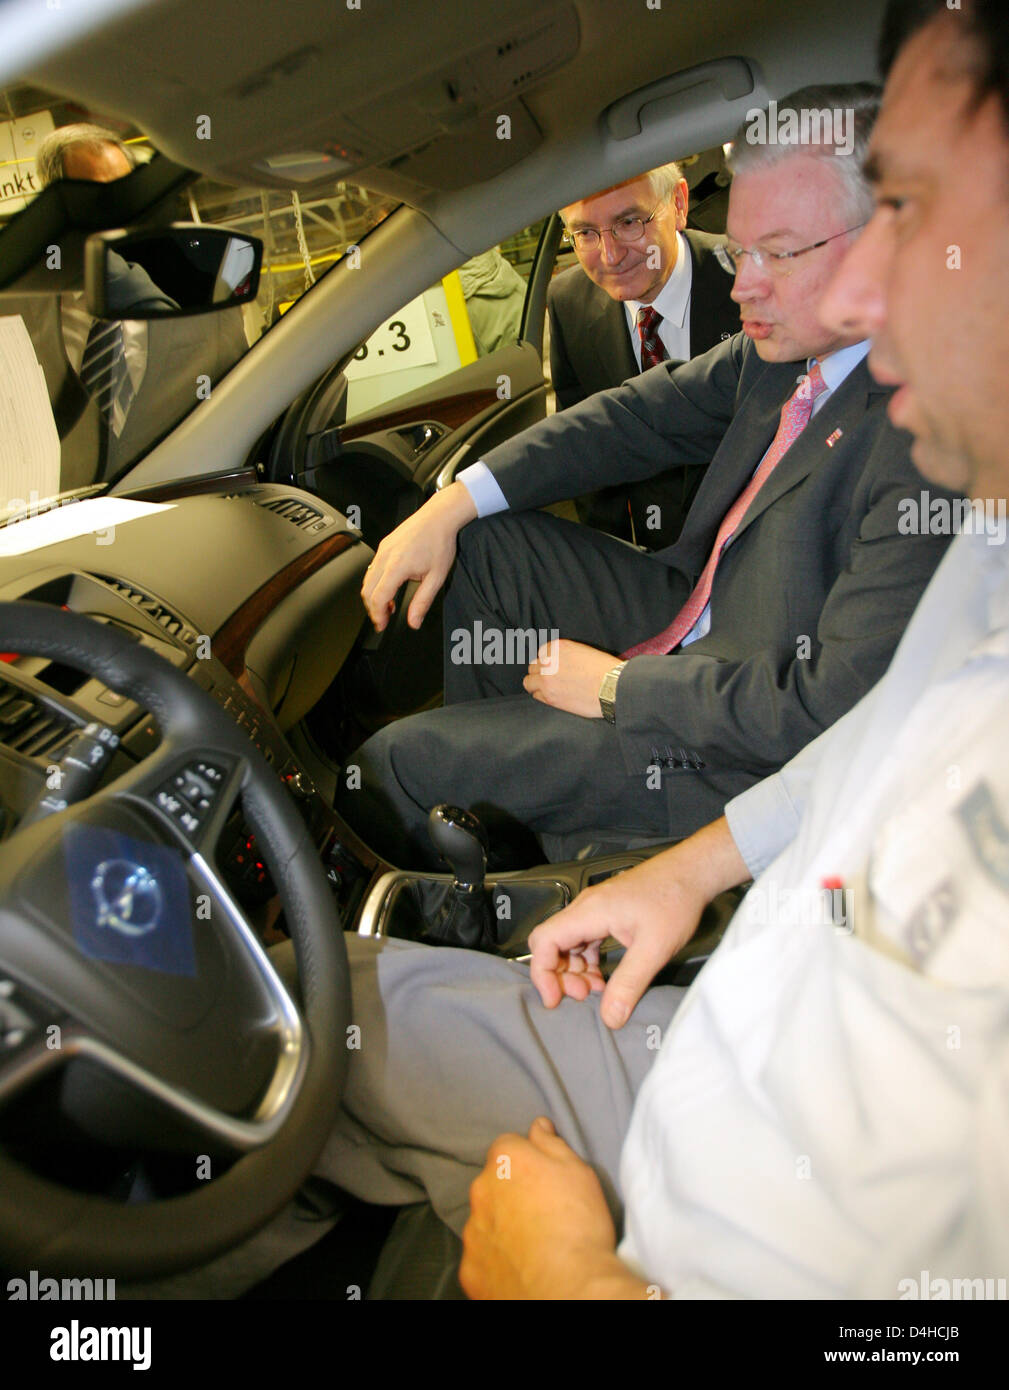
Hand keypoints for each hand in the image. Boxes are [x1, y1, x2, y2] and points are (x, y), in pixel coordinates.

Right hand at [361, 481, 475, 631]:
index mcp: (397, 567)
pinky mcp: (383, 545)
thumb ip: (422, 602)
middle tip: (383, 620)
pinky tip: (388, 588)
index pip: (378, 598)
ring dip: (373, 596)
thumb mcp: (436, 577)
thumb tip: (414, 621)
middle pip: (367, 591)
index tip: (381, 625)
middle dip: (372, 609)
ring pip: (367, 580)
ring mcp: (382, 550)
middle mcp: (385, 557)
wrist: (439, 517)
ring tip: (387, 606)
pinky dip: (376, 583)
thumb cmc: (439, 541)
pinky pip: (372, 568)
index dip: (377, 616)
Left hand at [460, 1117, 649, 1299]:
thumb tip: (538, 1125)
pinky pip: (480, 1256)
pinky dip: (495, 1259)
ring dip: (500, 1226)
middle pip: (492, 1182)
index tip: (544, 1178)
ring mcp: (472, 1231)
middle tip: (541, 1213)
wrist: (568, 1289)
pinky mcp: (470, 1268)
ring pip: (484, 1219)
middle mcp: (481, 1190)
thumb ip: (552, 1144)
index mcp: (506, 1160)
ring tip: (532, 1244)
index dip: (527, 1160)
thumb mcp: (578, 1171)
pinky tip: (519, 1267)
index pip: (509, 1145)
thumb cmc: (579, 1224)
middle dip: (509, 1192)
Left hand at [523, 639, 616, 717]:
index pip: (542, 653)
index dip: (547, 662)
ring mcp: (546, 679)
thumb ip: (565, 655)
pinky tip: (554, 697)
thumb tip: (557, 664)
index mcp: (558, 647)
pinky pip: (536, 695)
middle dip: (541, 673)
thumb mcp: (583, 651)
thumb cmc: (604, 670)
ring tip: (549, 689)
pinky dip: (542, 696)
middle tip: (552, 680)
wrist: (612, 687)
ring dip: (537, 684)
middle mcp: (549, 661)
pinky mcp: (549, 696)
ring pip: (529, 682)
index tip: (553, 668)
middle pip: (534, 667)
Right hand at [529, 817, 749, 1027]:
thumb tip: (610, 1017)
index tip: (555, 999)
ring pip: (568, 944)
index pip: (544, 941)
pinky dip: (588, 962)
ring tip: (595, 991)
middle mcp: (586, 908)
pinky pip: (584, 940)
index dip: (543, 973)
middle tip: (583, 997)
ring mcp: (595, 910)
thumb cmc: (674, 900)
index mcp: (589, 912)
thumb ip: (629, 984)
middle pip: (552, 944)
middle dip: (560, 976)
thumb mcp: (654, 949)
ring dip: (575, 971)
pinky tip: (603, 978)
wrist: (691, 873)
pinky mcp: (606, 914)